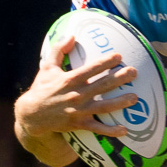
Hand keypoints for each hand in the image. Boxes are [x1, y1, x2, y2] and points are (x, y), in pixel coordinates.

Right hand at [13, 36, 138, 139]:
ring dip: (120, 103)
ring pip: (103, 107)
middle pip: (101, 86)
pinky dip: (110, 131)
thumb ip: (59, 50)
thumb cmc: (42, 88)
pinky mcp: (79, 124)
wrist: (31, 115)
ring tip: (135, 97)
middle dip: (119, 79)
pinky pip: (97, 128)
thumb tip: (71, 35)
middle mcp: (76, 95)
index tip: (118, 56)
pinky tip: (124, 130)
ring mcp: (79, 111)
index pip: (90, 69)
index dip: (105, 62)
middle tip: (134, 72)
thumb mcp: (47, 67)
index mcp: (70, 80)